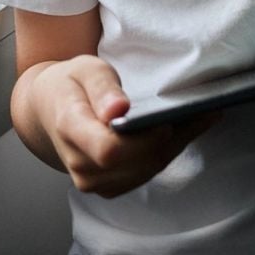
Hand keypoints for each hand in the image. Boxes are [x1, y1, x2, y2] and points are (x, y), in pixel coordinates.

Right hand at [28, 55, 215, 197]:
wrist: (50, 108)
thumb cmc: (70, 84)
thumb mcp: (84, 69)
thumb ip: (102, 88)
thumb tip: (118, 110)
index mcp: (70, 129)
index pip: (109, 150)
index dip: (141, 142)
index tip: (165, 122)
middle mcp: (81, 164)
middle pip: (136, 162)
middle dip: (171, 138)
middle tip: (202, 110)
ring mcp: (95, 180)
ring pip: (148, 168)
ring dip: (176, 144)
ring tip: (204, 115)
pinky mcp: (111, 185)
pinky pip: (147, 171)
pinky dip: (169, 149)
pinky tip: (187, 128)